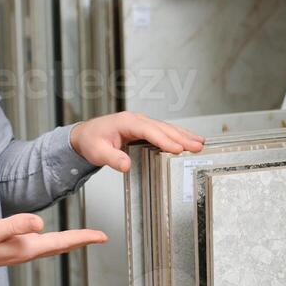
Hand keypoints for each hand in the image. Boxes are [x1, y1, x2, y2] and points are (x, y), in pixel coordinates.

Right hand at [0, 214, 107, 277]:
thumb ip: (15, 225)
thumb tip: (39, 223)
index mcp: (25, 248)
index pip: (62, 242)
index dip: (84, 238)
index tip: (102, 236)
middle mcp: (25, 252)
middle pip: (61, 247)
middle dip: (81, 241)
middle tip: (100, 238)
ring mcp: (18, 252)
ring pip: (51, 247)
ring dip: (68, 242)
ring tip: (83, 237)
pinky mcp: (11, 248)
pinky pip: (39, 245)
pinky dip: (52, 241)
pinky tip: (50, 238)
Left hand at [68, 112, 206, 172]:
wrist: (85, 135)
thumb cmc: (91, 141)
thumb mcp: (97, 152)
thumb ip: (112, 158)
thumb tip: (126, 165)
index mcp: (126, 122)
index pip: (149, 130)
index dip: (164, 140)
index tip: (178, 149)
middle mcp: (136, 120)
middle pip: (163, 128)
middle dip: (181, 137)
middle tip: (197, 146)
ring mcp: (142, 123)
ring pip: (166, 128)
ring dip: (184, 135)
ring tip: (200, 143)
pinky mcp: (144, 129)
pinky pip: (164, 131)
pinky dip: (178, 135)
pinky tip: (188, 139)